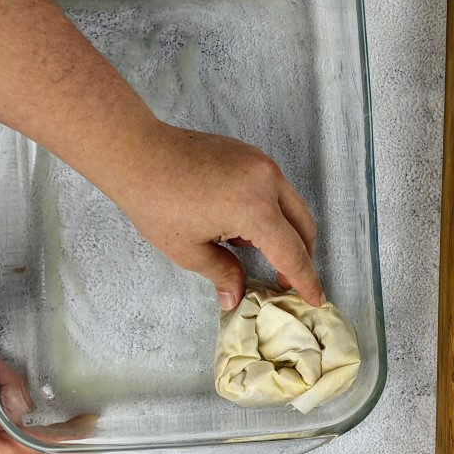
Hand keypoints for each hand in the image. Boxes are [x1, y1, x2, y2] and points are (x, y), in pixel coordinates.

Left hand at [122, 123, 323, 310]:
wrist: (137, 154)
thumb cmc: (157, 202)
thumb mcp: (189, 250)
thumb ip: (223, 274)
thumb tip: (236, 297)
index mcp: (255, 208)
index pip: (292, 252)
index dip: (305, 280)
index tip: (316, 299)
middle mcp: (267, 181)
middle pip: (303, 226)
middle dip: (301, 256)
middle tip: (284, 281)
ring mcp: (261, 163)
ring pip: (292, 205)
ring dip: (284, 233)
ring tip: (246, 250)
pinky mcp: (251, 154)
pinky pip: (275, 188)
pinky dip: (270, 211)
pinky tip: (238, 224)